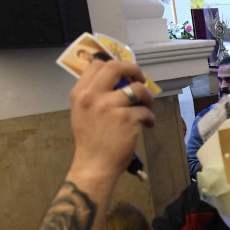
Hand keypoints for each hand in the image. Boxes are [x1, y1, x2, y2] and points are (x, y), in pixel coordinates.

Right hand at [68, 59, 154, 183]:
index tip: (125, 74)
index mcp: (80, 93)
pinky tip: (147, 124)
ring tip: (147, 107)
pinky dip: (150, 117)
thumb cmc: (90, 141)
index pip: (96, 64)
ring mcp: (110, 106)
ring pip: (138, 89)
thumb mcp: (82, 112)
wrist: (95, 165)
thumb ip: (94, 95)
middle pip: (116, 67)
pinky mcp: (127, 119)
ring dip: (147, 97)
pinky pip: (145, 110)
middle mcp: (92, 96)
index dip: (115, 65)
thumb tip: (118, 81)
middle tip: (140, 80)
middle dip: (133, 70)